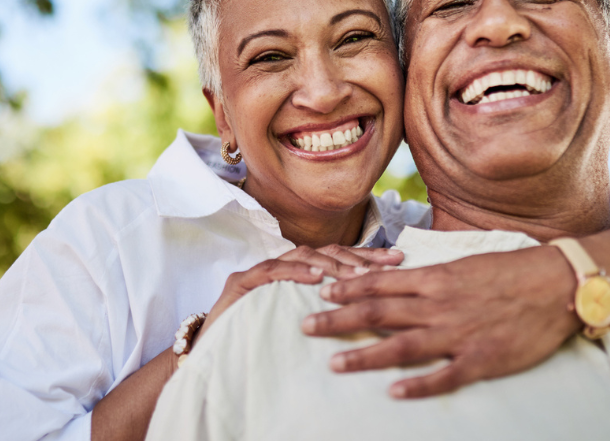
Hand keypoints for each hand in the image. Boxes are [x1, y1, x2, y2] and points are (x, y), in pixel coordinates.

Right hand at [198, 245, 404, 341]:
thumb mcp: (299, 325)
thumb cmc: (257, 343)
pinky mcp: (240, 284)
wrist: (210, 358)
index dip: (368, 256)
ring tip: (360, 273)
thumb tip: (371, 312)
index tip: (400, 259)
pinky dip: (296, 272)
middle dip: (360, 255)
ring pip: (301, 255)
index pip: (338, 258)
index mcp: (297, 276)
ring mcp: (260, 273)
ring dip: (332, 263)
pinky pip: (271, 272)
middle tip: (390, 263)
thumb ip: (326, 312)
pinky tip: (318, 277)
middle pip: (325, 251)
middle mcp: (280, 267)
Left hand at [301, 246, 581, 398]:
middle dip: (339, 320)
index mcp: (436, 279)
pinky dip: (418, 384)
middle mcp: (438, 305)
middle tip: (307, 326)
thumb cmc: (514, 270)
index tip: (322, 291)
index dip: (348, 288)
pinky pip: (443, 375)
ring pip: (401, 345)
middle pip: (378, 313)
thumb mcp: (466, 263)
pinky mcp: (480, 359)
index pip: (381, 284)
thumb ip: (432, 276)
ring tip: (334, 363)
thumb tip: (401, 277)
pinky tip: (393, 391)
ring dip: (364, 356)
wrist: (558, 283)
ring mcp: (458, 334)